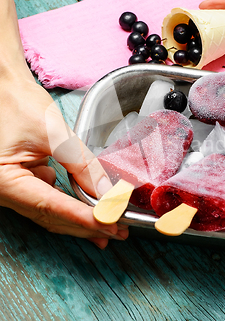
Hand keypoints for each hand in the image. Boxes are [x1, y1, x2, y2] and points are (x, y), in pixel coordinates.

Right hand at [0, 73, 128, 248]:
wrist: (3, 89)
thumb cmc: (16, 102)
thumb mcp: (53, 132)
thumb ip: (81, 164)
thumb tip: (105, 192)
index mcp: (4, 180)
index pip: (49, 206)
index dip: (83, 218)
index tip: (110, 223)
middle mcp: (3, 191)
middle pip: (50, 217)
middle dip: (86, 225)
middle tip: (117, 230)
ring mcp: (11, 190)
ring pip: (50, 214)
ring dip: (80, 220)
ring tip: (110, 226)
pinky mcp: (22, 183)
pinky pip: (47, 202)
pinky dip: (70, 207)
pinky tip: (92, 212)